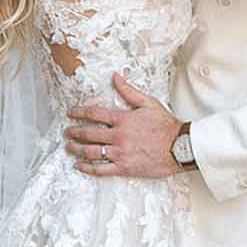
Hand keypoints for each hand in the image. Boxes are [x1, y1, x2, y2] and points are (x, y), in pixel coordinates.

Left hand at [64, 74, 180, 177]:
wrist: (180, 147)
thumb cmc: (166, 126)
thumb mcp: (148, 103)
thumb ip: (128, 91)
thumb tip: (115, 76)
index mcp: (122, 119)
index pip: (94, 114)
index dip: (79, 113)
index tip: (70, 113)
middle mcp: (118, 136)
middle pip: (88, 134)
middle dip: (74, 132)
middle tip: (66, 132)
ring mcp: (120, 153)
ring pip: (91, 151)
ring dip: (76, 149)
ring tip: (69, 147)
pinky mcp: (124, 168)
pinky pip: (100, 169)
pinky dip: (87, 168)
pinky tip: (79, 165)